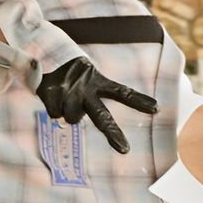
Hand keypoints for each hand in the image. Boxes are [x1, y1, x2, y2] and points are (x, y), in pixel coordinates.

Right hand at [37, 55, 157, 154]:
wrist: (45, 53)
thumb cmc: (71, 73)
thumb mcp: (89, 80)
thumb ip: (94, 101)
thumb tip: (88, 126)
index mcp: (99, 83)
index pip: (123, 93)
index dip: (139, 101)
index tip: (157, 108)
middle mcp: (87, 89)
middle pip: (102, 116)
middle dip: (113, 133)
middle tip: (124, 149)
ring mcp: (70, 92)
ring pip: (72, 119)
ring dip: (67, 112)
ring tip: (63, 96)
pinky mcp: (53, 93)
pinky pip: (55, 114)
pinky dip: (53, 108)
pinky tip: (52, 95)